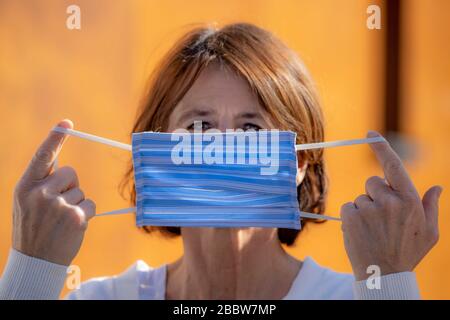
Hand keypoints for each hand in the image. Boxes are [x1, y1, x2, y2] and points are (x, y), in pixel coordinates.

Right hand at [12, 120, 95, 265]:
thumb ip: (41, 184)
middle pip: (70, 173)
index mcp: (25, 187)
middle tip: (58, 207)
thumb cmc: (32, 230)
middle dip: (70, 186)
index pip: (42, 157)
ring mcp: (58, 205)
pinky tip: (71, 227)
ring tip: (61, 221)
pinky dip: (85, 214)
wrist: (35, 262)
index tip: (66, 124)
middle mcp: (40, 194)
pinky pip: (90, 204)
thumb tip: (64, 168)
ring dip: (76, 204)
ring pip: (81, 191)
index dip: (54, 139)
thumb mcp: (26, 204)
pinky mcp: (75, 217)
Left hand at [340, 131, 441, 280]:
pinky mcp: (352, 217)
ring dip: (364, 209)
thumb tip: (436, 187)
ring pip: (360, 197)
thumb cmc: (407, 253)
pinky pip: (348, 207)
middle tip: (382, 218)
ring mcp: (369, 209)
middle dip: (375, 194)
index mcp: (410, 201)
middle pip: (373, 182)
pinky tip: (361, 232)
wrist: (383, 275)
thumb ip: (431, 207)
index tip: (370, 134)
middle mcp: (390, 202)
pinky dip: (352, 217)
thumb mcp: (429, 232)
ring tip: (373, 230)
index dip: (381, 148)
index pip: (394, 166)